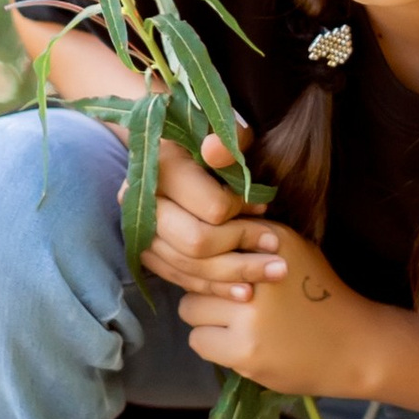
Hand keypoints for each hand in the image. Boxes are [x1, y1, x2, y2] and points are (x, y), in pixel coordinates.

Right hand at [141, 126, 263, 291]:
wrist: (167, 148)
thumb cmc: (204, 136)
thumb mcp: (221, 127)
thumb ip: (227, 138)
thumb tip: (216, 150)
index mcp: (161, 167)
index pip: (210, 207)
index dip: (244, 213)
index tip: (266, 207)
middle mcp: (142, 202)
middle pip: (196, 244)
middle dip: (242, 254)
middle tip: (278, 255)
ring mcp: (140, 230)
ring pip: (189, 267)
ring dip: (234, 276)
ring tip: (273, 274)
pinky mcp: (145, 251)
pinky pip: (179, 277)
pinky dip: (213, 286)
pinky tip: (244, 291)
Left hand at [175, 228, 375, 397]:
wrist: (356, 346)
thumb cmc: (319, 297)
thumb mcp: (294, 253)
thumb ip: (252, 238)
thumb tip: (200, 234)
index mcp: (274, 241)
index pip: (213, 239)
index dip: (211, 258)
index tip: (222, 272)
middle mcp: (261, 273)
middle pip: (196, 275)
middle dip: (208, 289)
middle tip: (231, 303)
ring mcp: (252, 315)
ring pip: (190, 309)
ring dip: (206, 318)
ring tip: (234, 324)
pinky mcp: (246, 351)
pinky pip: (199, 341)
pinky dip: (213, 343)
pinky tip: (238, 344)